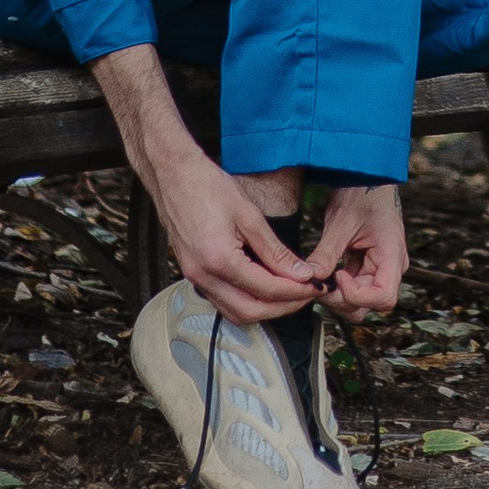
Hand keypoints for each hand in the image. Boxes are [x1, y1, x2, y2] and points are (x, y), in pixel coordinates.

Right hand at [146, 139, 325, 325]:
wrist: (174, 176)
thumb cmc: (208, 187)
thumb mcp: (249, 215)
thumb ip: (275, 251)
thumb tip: (300, 273)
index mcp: (219, 259)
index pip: (265, 289)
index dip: (295, 291)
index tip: (314, 286)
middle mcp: (203, 276)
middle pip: (250, 311)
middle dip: (284, 307)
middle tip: (308, 293)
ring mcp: (195, 278)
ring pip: (235, 313)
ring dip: (265, 309)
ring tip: (291, 293)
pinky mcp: (193, 274)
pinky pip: (223, 301)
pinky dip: (247, 302)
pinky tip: (265, 289)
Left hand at [300, 181, 407, 317]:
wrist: (366, 179)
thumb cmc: (360, 193)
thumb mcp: (340, 223)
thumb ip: (326, 253)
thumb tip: (309, 278)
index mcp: (392, 254)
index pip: (384, 297)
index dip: (357, 295)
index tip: (338, 276)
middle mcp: (391, 267)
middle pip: (372, 304)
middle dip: (344, 300)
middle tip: (320, 284)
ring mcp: (381, 268)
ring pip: (362, 300)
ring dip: (340, 296)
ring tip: (321, 279)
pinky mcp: (369, 267)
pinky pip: (356, 288)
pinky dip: (339, 287)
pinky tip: (325, 274)